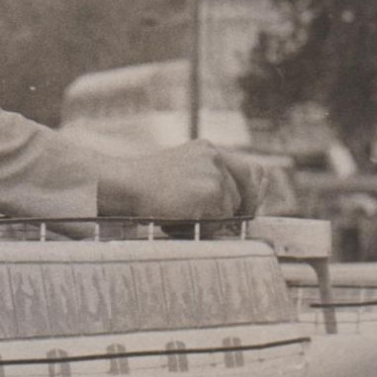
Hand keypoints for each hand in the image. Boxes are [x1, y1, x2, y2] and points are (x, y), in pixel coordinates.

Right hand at [95, 141, 265, 220]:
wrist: (122, 185)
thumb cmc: (140, 188)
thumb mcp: (177, 175)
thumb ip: (202, 182)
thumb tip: (230, 211)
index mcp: (205, 150)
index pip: (249, 169)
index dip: (254, 189)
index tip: (248, 207)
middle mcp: (214, 157)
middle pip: (244, 190)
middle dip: (236, 210)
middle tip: (216, 223)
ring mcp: (215, 173)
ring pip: (231, 208)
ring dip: (211, 220)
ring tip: (179, 219)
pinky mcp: (213, 191)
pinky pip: (221, 219)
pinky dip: (203, 227)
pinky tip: (176, 221)